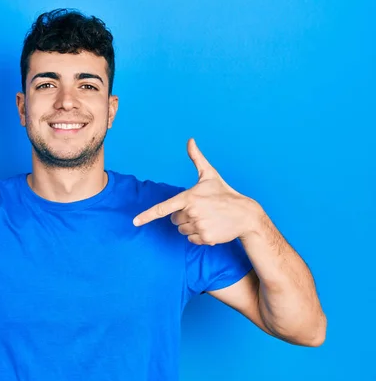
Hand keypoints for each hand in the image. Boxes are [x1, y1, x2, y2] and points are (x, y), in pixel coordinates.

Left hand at [133, 138, 260, 244]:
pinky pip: (191, 240)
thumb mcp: (210, 174)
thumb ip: (196, 158)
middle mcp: (192, 212)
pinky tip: (211, 227)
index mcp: (189, 197)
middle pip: (174, 220)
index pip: (164, 208)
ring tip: (207, 218)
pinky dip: (198, 236)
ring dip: (191, 226)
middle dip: (183, 216)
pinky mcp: (205, 238)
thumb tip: (190, 140)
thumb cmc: (224, 193)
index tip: (135, 222)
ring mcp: (199, 225)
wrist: (245, 214)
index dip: (148, 215)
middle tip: (200, 210)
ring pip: (182, 230)